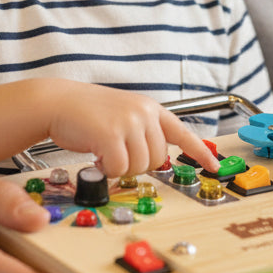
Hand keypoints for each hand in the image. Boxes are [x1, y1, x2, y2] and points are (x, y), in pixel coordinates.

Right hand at [47, 84, 220, 176]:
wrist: (58, 102)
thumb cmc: (88, 113)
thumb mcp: (124, 115)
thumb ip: (144, 131)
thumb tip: (159, 158)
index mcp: (151, 109)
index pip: (182, 132)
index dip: (200, 152)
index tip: (213, 166)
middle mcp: (144, 113)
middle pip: (158, 159)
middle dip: (137, 165)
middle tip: (117, 155)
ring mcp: (129, 122)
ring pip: (140, 166)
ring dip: (120, 168)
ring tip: (105, 152)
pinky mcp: (111, 134)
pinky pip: (118, 169)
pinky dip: (106, 170)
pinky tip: (96, 155)